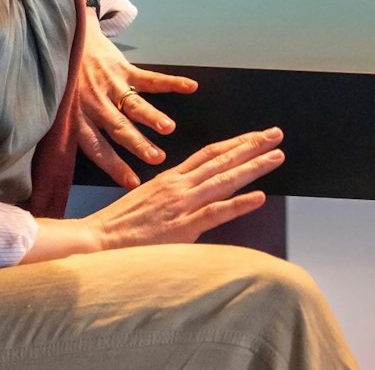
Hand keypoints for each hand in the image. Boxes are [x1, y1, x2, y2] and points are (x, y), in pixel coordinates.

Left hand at [74, 25, 199, 187]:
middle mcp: (94, 103)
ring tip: (168, 128)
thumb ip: (76, 132)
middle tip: (156, 158)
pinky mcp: (123, 68)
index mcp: (78, 119)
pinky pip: (149, 77)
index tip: (133, 183)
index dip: (114, 166)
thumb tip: (92, 164)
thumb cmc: (68, 85)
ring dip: (151, 115)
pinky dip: (171, 82)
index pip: (97, 148)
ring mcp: (109, 85)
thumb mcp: (62, 111)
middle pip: (118, 128)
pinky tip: (189, 87)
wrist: (66, 43)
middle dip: (138, 144)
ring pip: (132, 104)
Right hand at [85, 127, 285, 249]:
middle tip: (277, 134)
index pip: (210, 153)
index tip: (256, 135)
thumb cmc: (121, 224)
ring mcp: (182, 205)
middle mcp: (180, 186)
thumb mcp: (150, 198)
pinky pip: (216, 213)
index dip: (236, 143)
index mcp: (172, 178)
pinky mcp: (182, 227)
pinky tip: (259, 197)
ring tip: (276, 156)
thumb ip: (175, 193)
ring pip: (225, 180)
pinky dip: (239, 204)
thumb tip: (198, 192)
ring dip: (254, 167)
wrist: (97, 239)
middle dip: (252, 145)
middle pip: (222, 160)